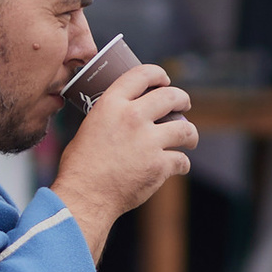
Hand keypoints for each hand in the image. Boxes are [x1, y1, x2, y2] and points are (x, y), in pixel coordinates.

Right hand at [51, 62, 197, 260]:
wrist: (84, 196)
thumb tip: (124, 115)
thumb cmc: (80, 165)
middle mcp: (133, 117)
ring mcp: (148, 141)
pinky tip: (178, 166)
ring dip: (191, 133)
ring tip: (189, 138)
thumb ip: (110, 116)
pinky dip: (181, 164)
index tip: (165, 79)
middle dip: (182, 99)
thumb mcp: (89, 127)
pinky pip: (181, 160)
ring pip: (185, 129)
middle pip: (171, 97)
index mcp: (112, 104)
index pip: (142, 74)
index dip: (158, 74)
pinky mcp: (159, 165)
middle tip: (184, 105)